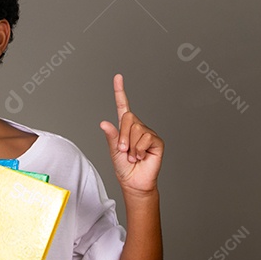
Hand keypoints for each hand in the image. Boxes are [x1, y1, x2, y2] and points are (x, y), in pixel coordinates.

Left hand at [98, 73, 163, 194]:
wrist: (134, 182)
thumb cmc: (124, 168)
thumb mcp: (113, 151)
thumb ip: (111, 137)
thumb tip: (104, 122)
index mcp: (125, 128)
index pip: (122, 106)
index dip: (120, 91)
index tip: (118, 77)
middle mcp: (137, 127)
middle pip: (128, 118)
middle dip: (122, 136)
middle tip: (123, 150)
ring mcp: (148, 133)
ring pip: (136, 129)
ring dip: (131, 146)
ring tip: (133, 156)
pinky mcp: (157, 141)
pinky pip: (145, 138)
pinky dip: (139, 149)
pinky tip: (141, 157)